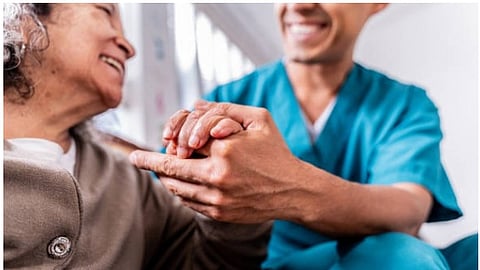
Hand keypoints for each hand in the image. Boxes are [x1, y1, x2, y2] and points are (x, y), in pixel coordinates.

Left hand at [130, 102, 301, 222]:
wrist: (293, 190)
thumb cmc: (276, 151)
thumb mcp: (259, 120)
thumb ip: (226, 109)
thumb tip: (193, 105)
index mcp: (225, 150)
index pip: (183, 144)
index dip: (166, 142)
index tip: (147, 148)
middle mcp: (218, 177)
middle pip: (170, 170)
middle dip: (150, 164)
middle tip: (137, 160)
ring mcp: (217, 199)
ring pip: (176, 188)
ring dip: (164, 178)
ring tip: (157, 170)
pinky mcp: (219, 213)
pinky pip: (188, 202)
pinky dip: (180, 192)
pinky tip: (179, 183)